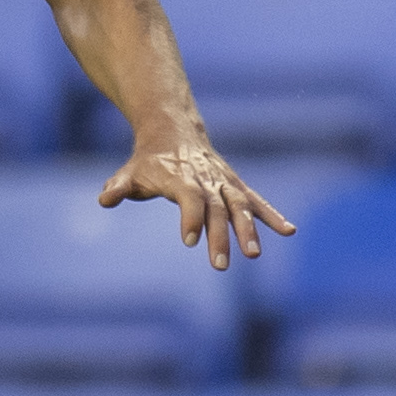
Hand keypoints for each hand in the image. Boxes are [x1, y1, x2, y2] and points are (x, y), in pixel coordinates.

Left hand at [98, 130, 296, 268]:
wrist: (172, 131)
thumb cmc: (146, 161)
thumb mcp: (128, 173)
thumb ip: (118, 187)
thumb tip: (106, 199)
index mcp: (180, 177)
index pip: (189, 198)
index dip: (190, 218)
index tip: (189, 241)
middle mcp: (206, 179)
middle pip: (217, 209)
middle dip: (220, 236)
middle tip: (220, 264)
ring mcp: (223, 181)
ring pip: (239, 206)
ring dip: (248, 230)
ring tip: (254, 254)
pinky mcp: (235, 184)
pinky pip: (255, 201)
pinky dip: (271, 215)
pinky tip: (288, 231)